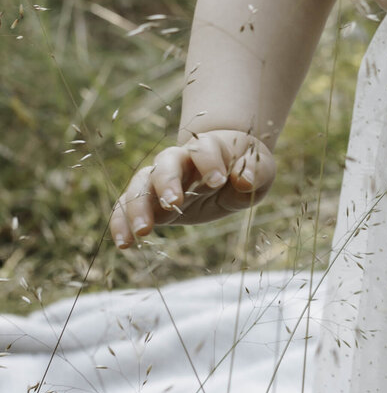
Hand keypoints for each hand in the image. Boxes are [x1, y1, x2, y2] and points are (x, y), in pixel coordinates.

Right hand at [109, 130, 275, 249]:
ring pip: (140, 185)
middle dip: (167, 182)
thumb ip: (254, 173)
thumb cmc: (243, 167)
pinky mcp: (149, 200)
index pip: (204, 149)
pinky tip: (124, 244)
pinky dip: (121, 222)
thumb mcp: (260, 169)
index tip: (218, 180)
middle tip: (174, 203)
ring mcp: (160, 179)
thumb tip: (243, 181)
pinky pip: (126, 206)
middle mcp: (179, 160)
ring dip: (138, 206)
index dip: (209, 162)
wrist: (223, 167)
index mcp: (208, 149)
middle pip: (165, 163)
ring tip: (142, 231)